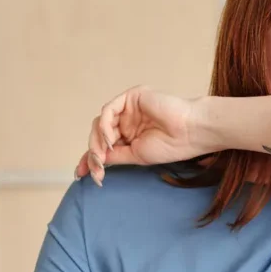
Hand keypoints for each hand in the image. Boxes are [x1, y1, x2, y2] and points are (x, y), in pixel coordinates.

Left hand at [75, 86, 203, 185]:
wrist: (190, 132)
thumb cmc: (170, 145)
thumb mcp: (136, 156)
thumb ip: (115, 155)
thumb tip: (95, 161)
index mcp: (130, 134)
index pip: (104, 144)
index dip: (90, 158)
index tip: (80, 174)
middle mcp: (127, 119)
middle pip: (99, 133)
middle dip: (93, 152)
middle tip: (96, 170)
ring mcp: (128, 108)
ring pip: (101, 122)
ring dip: (98, 142)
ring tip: (103, 157)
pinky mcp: (131, 97)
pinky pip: (109, 110)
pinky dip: (105, 126)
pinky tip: (111, 140)